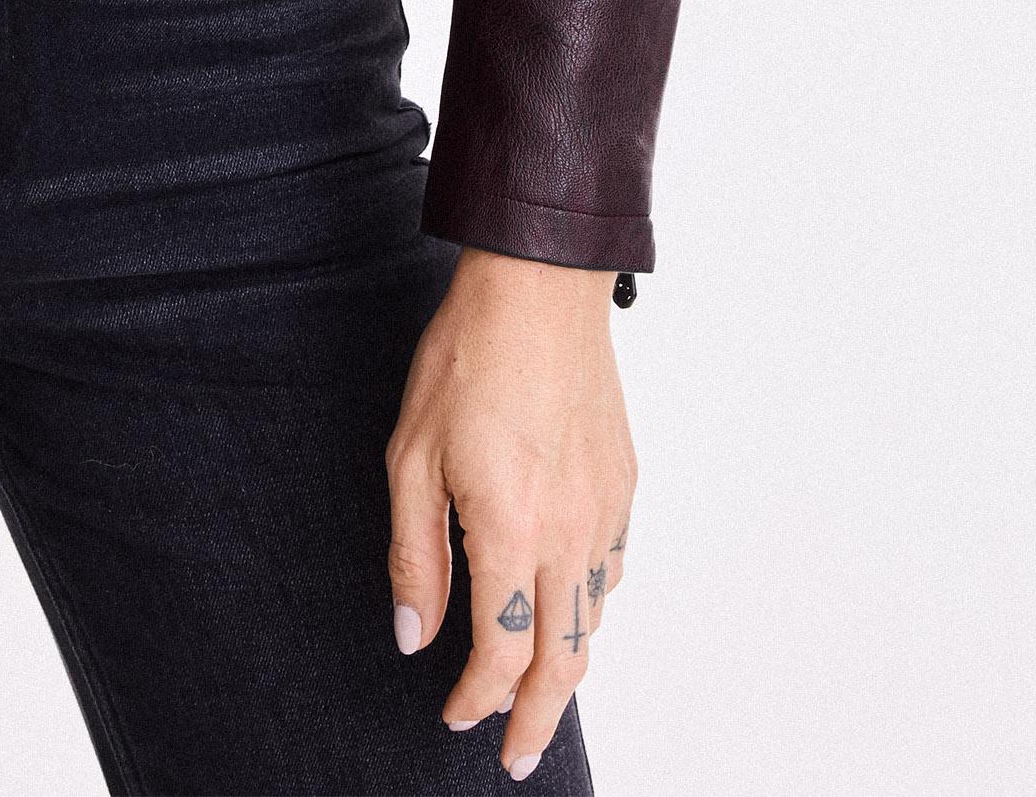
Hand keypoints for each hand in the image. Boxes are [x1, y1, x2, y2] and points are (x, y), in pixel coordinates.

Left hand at [385, 248, 635, 780]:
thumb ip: (416, 556)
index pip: (500, 655)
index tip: (453, 717)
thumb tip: (414, 637)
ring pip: (595, 625)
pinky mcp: (624, 484)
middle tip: (514, 756)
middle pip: (562, 663)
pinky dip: (592, 610)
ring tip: (536, 692)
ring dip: (566, 670)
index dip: (476, 701)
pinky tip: (569, 609)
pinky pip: (613, 573)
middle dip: (535, 721)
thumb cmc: (466, 358)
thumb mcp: (411, 456)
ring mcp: (605, 511)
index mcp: (512, 533)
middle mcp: (570, 535)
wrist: (538, 286)